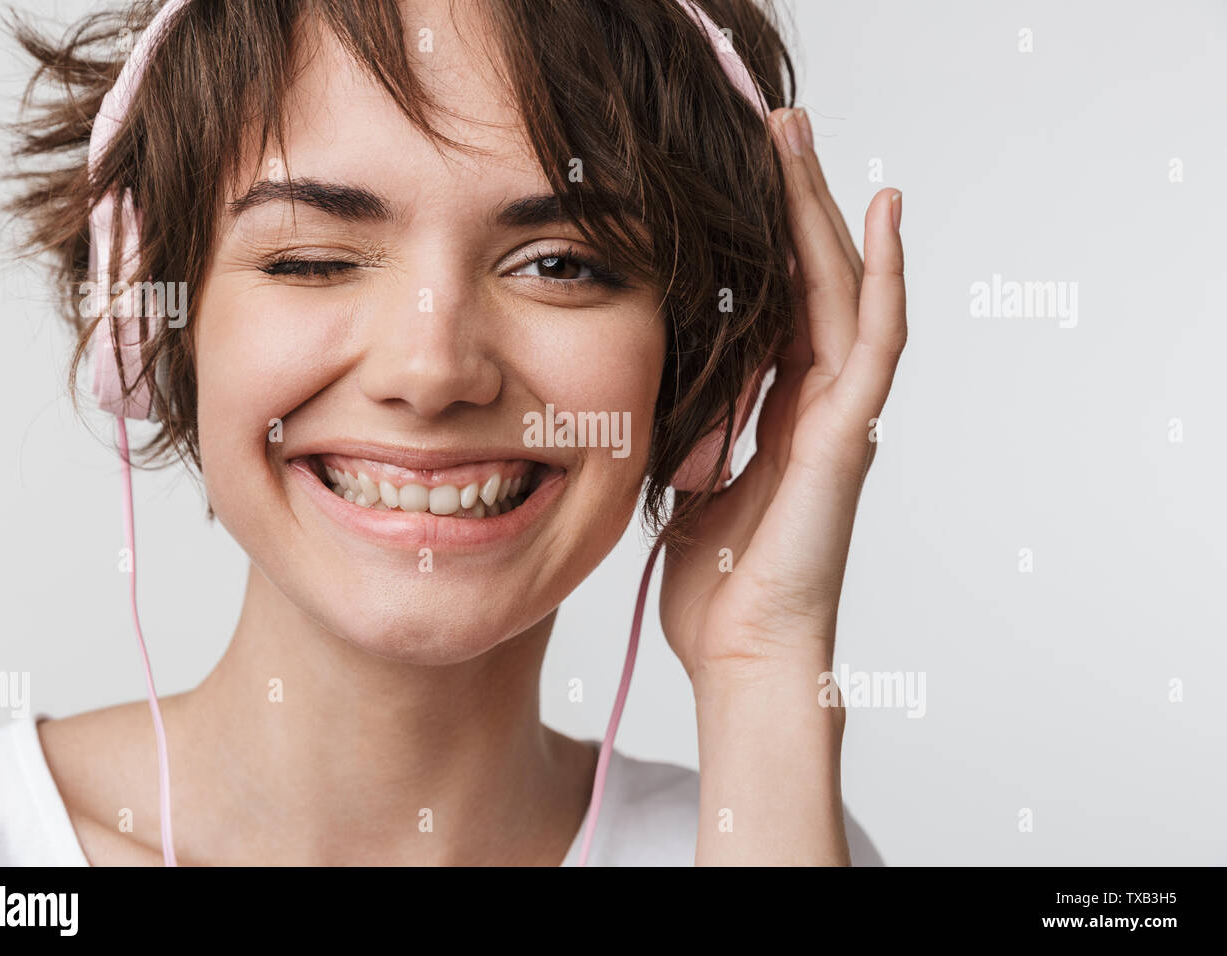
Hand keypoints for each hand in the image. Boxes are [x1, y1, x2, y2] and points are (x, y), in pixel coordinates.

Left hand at [660, 107, 906, 684]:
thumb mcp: (689, 484)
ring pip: (843, 291)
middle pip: (815, 279)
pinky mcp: (848, 437)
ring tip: (802, 139)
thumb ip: (697, 429)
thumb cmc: (718, 586)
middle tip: (778, 126)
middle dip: (796, 200)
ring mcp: (842, 417)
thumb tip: (673, 392)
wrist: (744, 653)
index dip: (770, 236)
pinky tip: (881, 214)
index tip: (744, 176)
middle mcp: (821, 405)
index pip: (782, 301)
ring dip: (824, 212)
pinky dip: (884, 276)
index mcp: (780, 413)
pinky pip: (873, 342)